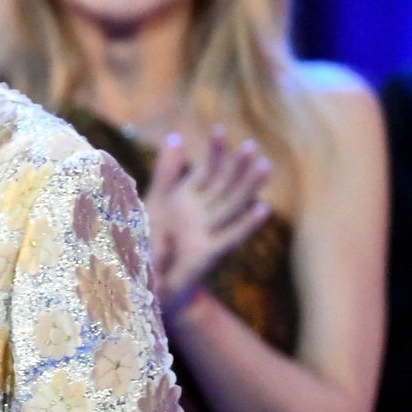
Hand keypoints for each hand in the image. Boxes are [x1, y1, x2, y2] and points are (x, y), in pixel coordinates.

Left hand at [144, 126, 270, 315]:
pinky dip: (247, 224)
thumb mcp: (155, 202)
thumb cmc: (150, 241)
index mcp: (187, 197)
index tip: (220, 130)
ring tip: (264, 166)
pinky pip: (231, 236)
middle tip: (251, 145)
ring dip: (249, 187)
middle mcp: (202, 212)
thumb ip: (166, 171)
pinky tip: (263, 209)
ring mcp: (207, 231)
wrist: (147, 282)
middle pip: (225, 184)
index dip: (215, 151)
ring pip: (232, 205)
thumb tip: (177, 136)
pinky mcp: (209, 254)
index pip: (207, 169)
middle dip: (237, 165)